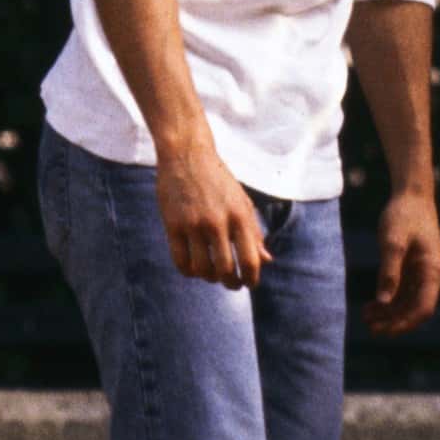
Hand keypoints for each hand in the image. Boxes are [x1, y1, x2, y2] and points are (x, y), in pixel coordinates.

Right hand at [156, 146, 269, 289]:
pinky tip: (193, 269)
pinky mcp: (173, 225)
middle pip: (226, 269)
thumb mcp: (242, 202)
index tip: (249, 284)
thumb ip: (254, 232)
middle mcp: (218, 221)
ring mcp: (194, 224)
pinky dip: (188, 271)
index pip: (250, 259)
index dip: (251, 278)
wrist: (187, 156)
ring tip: (212, 275)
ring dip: (209, 278)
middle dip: (231, 283)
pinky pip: (180, 261)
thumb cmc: (219, 181)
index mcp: (240, 216)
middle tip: (231, 284)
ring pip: (202, 269)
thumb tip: (266, 261)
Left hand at [367, 190, 439, 335]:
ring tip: (366, 318)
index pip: (423, 308)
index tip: (383, 330)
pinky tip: (371, 306)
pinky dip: (389, 302)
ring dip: (390, 314)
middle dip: (394, 322)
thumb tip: (383, 301)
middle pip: (416, 310)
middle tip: (369, 328)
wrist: (413, 196)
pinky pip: (404, 293)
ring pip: (409, 303)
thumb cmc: (404, 215)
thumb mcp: (393, 242)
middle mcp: (433, 276)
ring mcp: (425, 274)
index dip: (404, 323)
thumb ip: (388, 272)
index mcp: (433, 271)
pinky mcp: (415, 269)